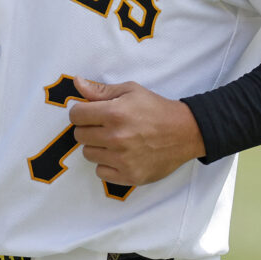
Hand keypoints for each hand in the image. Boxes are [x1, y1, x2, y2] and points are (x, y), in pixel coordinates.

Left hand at [69, 77, 205, 186]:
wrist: (185, 132)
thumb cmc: (155, 108)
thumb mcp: (130, 91)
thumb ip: (100, 90)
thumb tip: (77, 82)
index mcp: (114, 113)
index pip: (76, 115)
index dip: (81, 112)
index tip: (90, 113)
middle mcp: (116, 138)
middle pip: (79, 135)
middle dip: (88, 128)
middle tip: (104, 126)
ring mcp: (122, 160)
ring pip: (88, 154)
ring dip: (97, 147)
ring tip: (113, 140)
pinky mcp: (129, 176)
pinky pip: (101, 173)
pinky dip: (107, 165)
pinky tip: (119, 155)